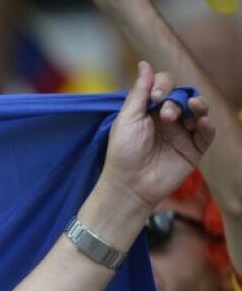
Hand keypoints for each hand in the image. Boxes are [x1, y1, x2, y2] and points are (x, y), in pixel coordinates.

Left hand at [100, 61, 213, 212]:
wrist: (129, 186)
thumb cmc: (123, 153)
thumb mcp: (127, 119)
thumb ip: (139, 92)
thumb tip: (144, 63)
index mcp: (150, 110)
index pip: (165, 85)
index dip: (164, 84)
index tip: (156, 97)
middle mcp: (168, 119)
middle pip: (184, 95)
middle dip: (177, 99)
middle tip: (166, 114)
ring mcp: (182, 133)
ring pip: (199, 110)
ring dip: (197, 106)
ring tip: (191, 109)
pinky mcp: (193, 149)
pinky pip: (207, 133)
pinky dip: (207, 125)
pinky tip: (202, 122)